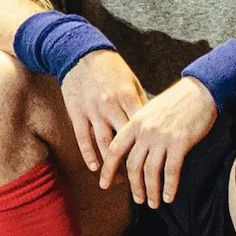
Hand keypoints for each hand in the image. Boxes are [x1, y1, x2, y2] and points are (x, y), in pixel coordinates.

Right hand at [58, 47, 142, 182]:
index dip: (149, 148)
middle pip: (125, 142)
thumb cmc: (111, 68)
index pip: (142, 130)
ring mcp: (92, 111)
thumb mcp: (131, 82)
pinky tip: (96, 167)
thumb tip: (154, 126)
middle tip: (142, 181)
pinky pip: (83, 138)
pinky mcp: (76, 113)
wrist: (80, 53)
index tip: (158, 163)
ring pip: (103, 144)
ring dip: (112, 166)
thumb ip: (140, 104)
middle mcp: (110, 107)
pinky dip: (89, 154)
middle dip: (133, 163)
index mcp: (127, 97)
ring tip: (121, 181)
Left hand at [111, 72, 225, 207]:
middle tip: (138, 199)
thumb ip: (139, 129)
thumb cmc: (176, 102)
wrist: (200, 91)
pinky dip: (169, 187)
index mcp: (134, 122)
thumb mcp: (150, 111)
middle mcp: (145, 132)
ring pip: (151, 172)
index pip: (115, 150)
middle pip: (133, 166)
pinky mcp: (180, 143)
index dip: (108, 169)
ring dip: (151, 191)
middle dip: (134, 187)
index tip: (104, 184)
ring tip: (154, 203)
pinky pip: (171, 171)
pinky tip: (170, 197)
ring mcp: (162, 138)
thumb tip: (133, 152)